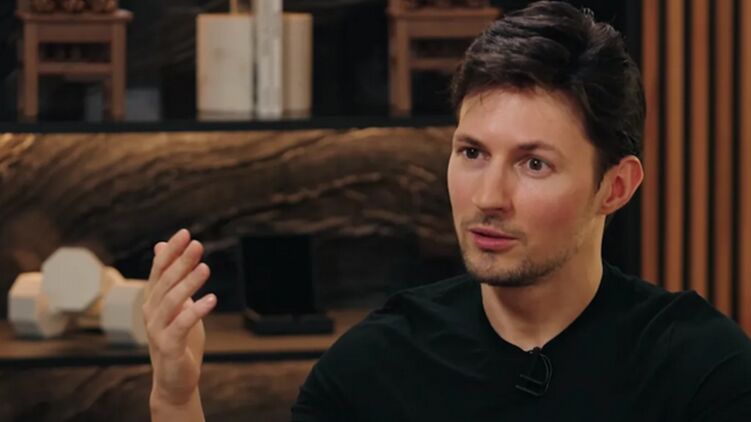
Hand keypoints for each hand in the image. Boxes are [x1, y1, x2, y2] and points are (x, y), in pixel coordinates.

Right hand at [143, 229, 216, 406]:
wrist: (174, 380)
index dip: (171, 251)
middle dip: (181, 262)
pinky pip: (181, 325)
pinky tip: (211, 299)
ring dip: (188, 283)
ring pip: (171, 301)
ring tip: (205, 268)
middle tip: (198, 245)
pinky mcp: (169, 346)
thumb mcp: (177, 304)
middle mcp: (151, 312)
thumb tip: (161, 246)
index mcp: (154, 300)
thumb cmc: (179, 339)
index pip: (159, 270)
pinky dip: (195, 311)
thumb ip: (171, 277)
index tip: (186, 233)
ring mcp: (157, 330)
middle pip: (165, 282)